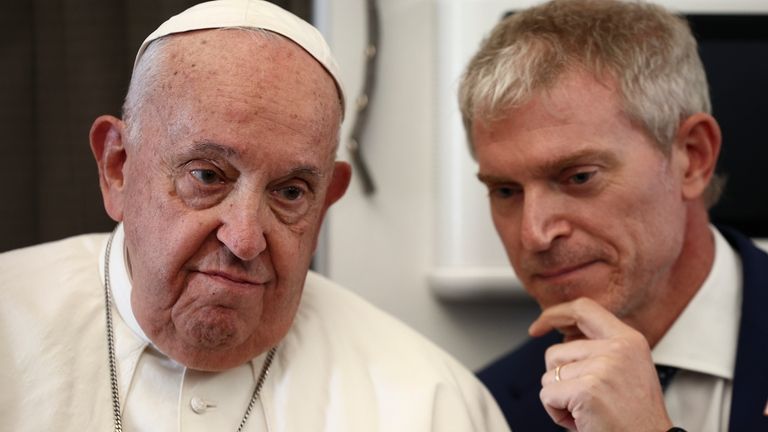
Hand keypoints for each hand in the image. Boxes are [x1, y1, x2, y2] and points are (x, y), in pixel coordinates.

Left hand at [529, 298, 671, 431]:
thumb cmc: (635, 418)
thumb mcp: (628, 370)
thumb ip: (601, 349)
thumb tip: (563, 340)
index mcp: (629, 340)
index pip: (584, 309)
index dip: (555, 314)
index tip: (537, 327)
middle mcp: (617, 349)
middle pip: (556, 352)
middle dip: (561, 380)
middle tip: (590, 401)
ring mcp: (602, 368)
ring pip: (550, 376)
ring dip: (561, 398)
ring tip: (589, 411)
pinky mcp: (587, 390)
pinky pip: (547, 395)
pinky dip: (556, 412)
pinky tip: (581, 421)